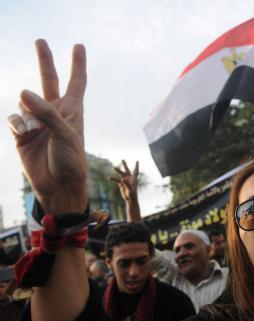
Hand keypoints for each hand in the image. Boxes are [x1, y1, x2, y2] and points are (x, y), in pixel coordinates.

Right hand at [7, 40, 86, 213]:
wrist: (58, 185)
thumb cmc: (70, 160)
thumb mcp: (65, 134)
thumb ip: (46, 112)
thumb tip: (22, 91)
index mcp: (72, 110)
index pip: (76, 82)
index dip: (77, 64)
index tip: (78, 46)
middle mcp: (54, 112)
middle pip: (49, 80)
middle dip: (45, 61)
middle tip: (40, 40)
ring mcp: (37, 121)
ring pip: (24, 103)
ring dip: (28, 115)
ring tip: (36, 132)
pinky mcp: (21, 133)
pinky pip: (13, 119)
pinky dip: (17, 124)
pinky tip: (24, 134)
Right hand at [109, 160, 138, 201]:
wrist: (130, 199)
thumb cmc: (132, 195)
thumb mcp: (130, 189)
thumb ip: (127, 184)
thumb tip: (123, 179)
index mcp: (134, 179)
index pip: (136, 171)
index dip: (136, 166)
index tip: (137, 161)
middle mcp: (129, 178)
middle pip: (127, 170)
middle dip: (125, 165)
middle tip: (122, 159)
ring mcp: (125, 181)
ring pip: (121, 174)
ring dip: (118, 170)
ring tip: (114, 167)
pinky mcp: (121, 184)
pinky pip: (116, 180)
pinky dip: (113, 179)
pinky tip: (108, 178)